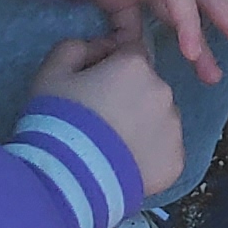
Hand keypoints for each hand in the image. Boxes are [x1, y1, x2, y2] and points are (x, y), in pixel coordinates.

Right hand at [30, 32, 181, 198]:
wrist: (66, 180)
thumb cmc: (56, 122)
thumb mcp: (51, 73)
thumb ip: (76, 48)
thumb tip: (100, 47)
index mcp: (136, 65)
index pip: (130, 56)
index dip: (110, 71)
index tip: (93, 93)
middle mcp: (163, 91)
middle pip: (147, 88)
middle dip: (128, 99)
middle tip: (98, 124)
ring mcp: (174, 128)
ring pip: (159, 119)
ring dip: (141, 127)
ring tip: (110, 149)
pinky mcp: (176, 161)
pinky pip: (165, 151)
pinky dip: (149, 157)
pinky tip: (123, 166)